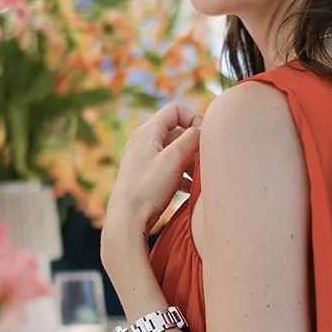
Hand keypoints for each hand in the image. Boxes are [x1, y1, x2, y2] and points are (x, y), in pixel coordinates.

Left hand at [103, 102, 202, 248]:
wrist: (126, 220)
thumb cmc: (148, 189)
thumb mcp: (175, 159)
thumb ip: (192, 138)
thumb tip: (203, 129)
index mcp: (147, 132)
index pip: (175, 110)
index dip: (194, 119)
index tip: (204, 138)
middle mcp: (143, 142)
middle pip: (176, 132)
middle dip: (194, 145)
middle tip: (205, 162)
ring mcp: (143, 160)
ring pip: (174, 152)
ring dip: (190, 162)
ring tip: (199, 178)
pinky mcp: (145, 177)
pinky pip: (168, 168)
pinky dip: (182, 175)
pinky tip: (190, 190)